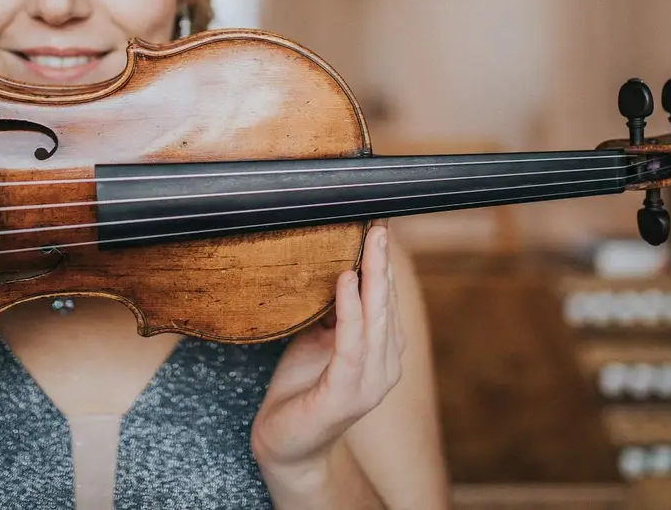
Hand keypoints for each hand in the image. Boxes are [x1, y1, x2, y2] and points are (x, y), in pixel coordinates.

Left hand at [251, 224, 404, 477]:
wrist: (285, 445)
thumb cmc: (302, 388)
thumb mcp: (319, 340)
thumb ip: (334, 313)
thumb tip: (336, 269)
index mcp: (382, 353)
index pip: (386, 302)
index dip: (382, 266)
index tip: (378, 228)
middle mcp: (385, 368)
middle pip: (386, 306)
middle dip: (383, 264)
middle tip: (380, 226)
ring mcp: (369, 384)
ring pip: (374, 321)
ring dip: (372, 279)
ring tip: (369, 244)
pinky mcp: (344, 395)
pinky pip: (350, 346)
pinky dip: (350, 312)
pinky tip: (346, 282)